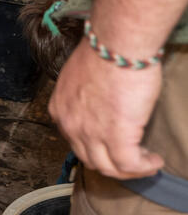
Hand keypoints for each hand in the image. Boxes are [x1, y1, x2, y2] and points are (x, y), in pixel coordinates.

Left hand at [48, 42, 163, 178]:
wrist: (117, 44)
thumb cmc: (105, 50)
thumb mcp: (82, 74)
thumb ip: (86, 92)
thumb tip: (101, 97)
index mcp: (60, 109)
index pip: (74, 140)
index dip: (95, 147)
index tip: (111, 145)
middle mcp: (70, 125)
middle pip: (89, 158)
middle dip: (111, 163)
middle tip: (132, 160)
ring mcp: (90, 133)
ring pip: (107, 167)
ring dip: (128, 170)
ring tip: (146, 163)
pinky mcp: (116, 135)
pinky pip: (128, 164)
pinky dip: (143, 167)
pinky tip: (154, 160)